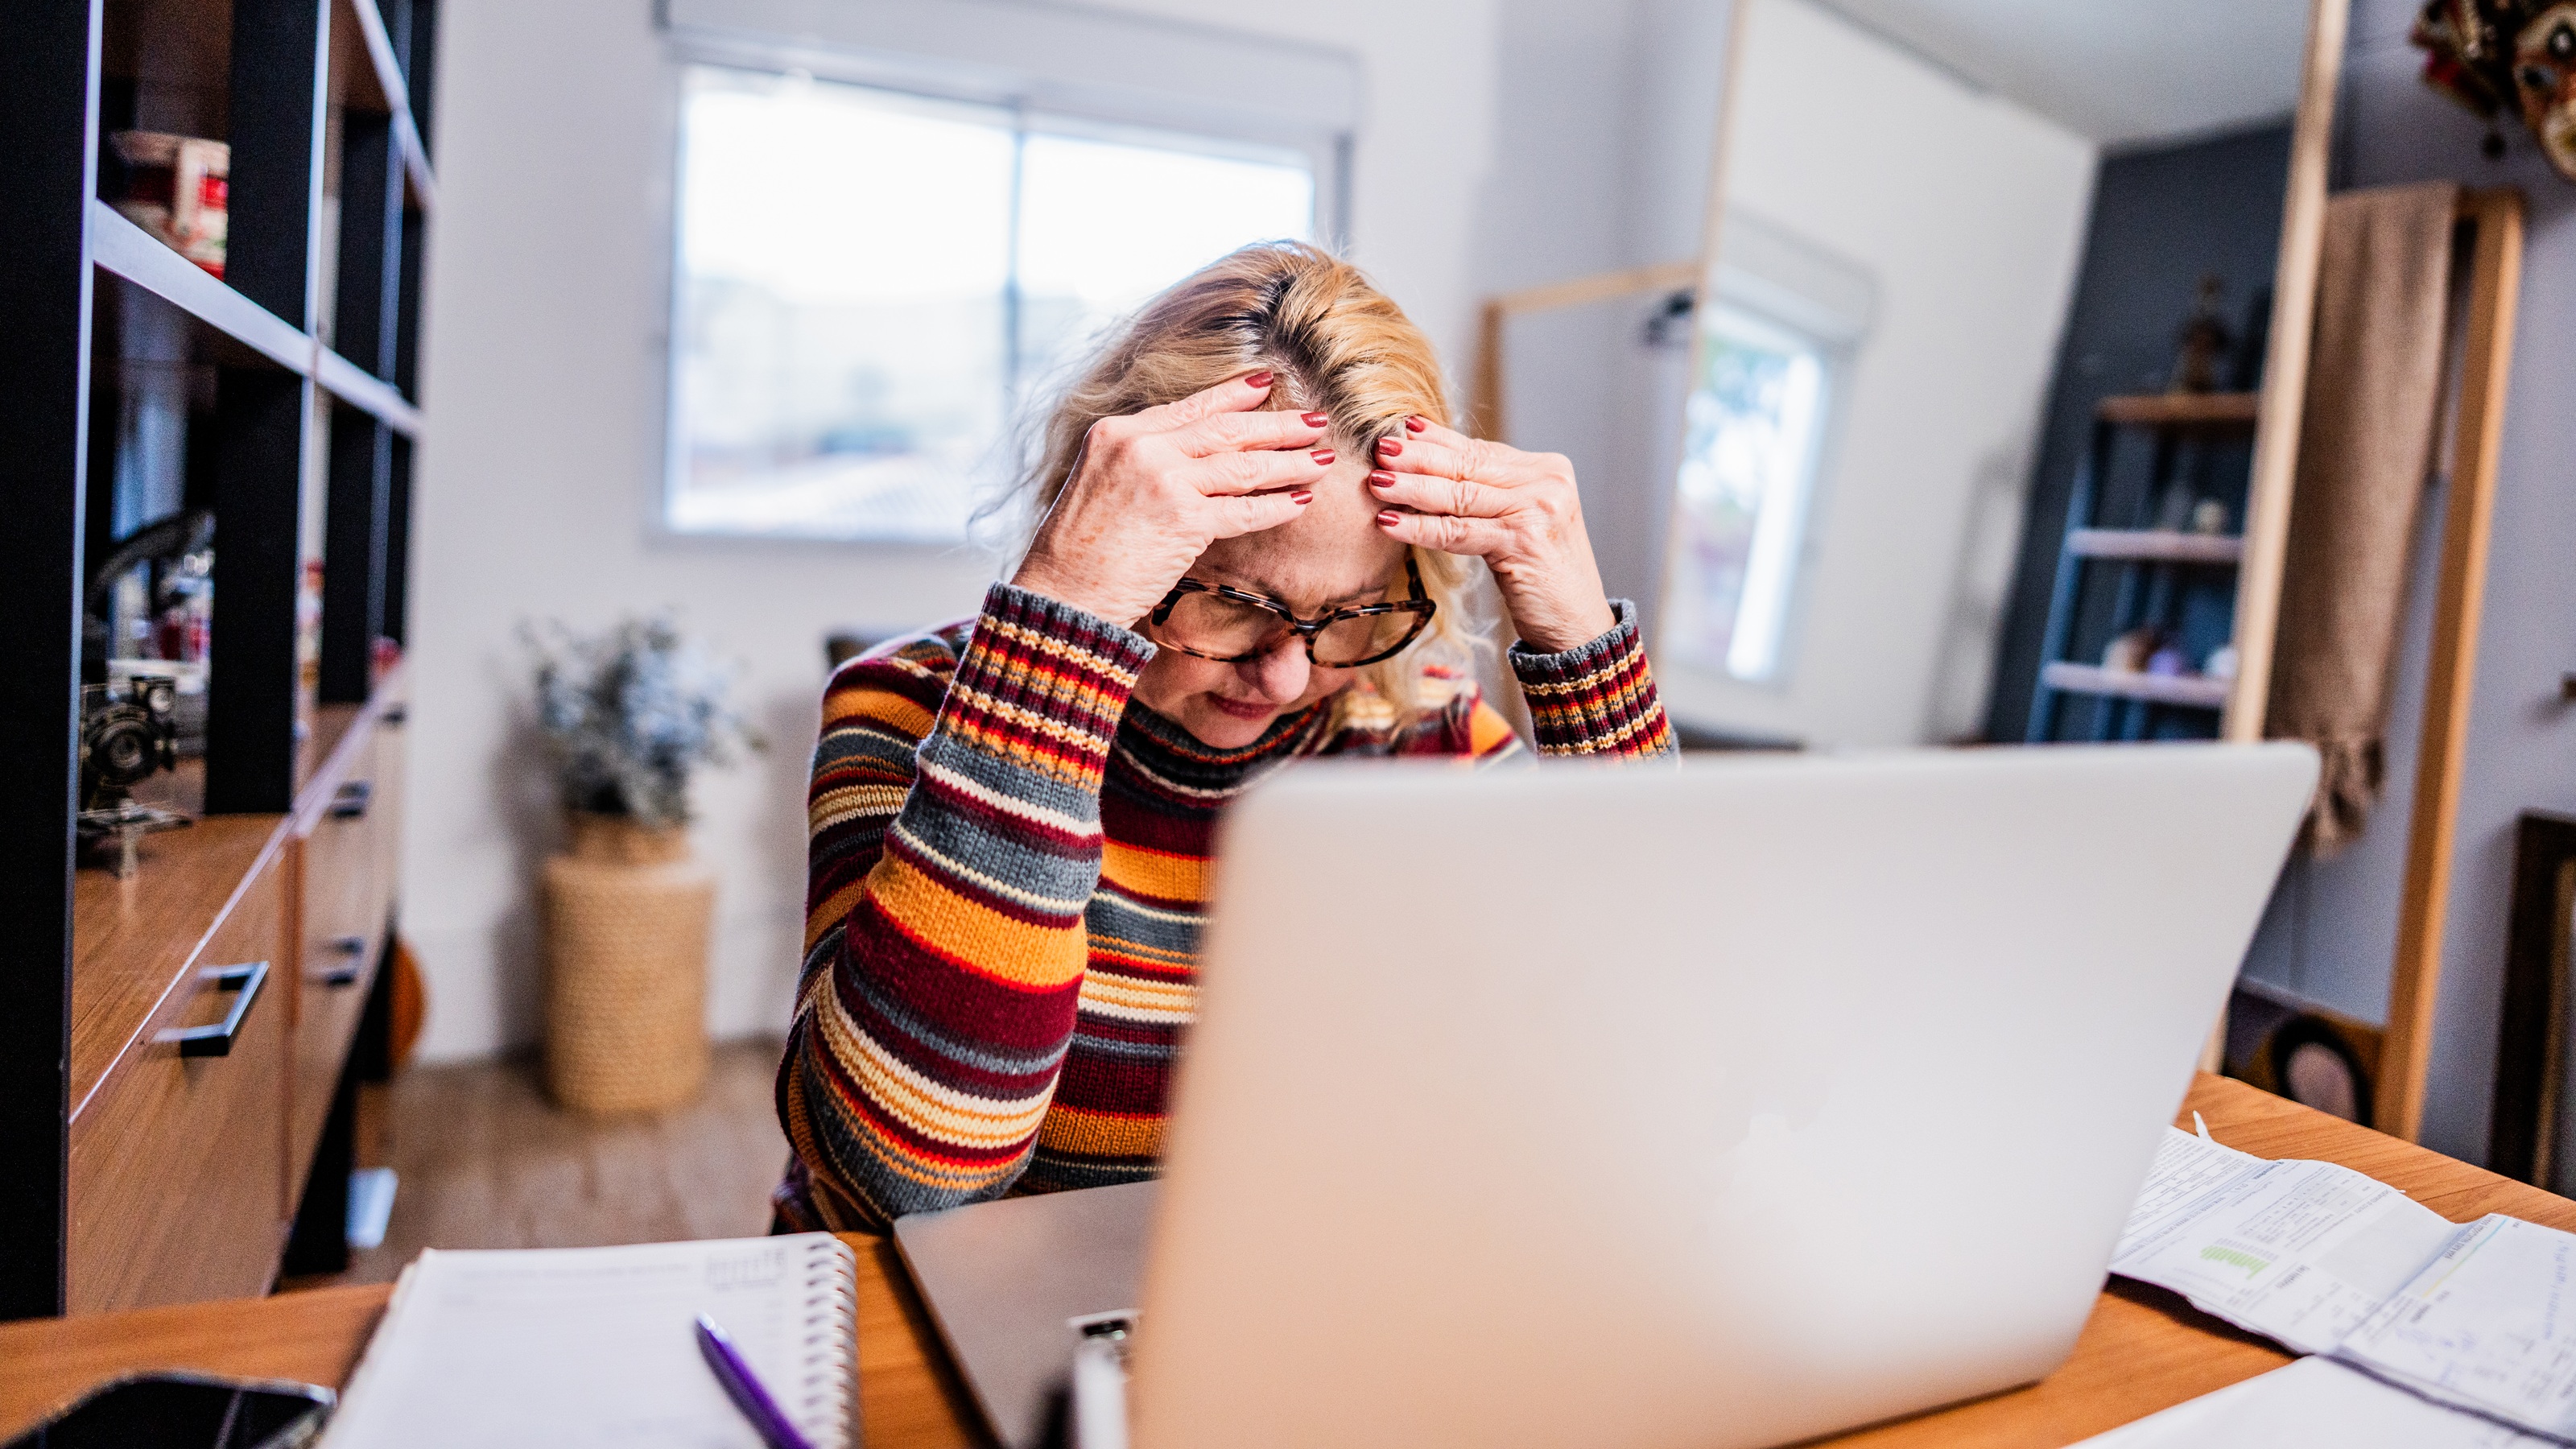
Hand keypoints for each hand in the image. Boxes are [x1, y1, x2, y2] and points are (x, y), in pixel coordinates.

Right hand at [1013, 373, 1332, 626]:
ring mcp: (1164, 481)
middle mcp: (1142, 447)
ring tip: (1322, 459)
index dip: (1234, 395)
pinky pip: (1243, 509)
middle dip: (1278, 425)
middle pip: (1226, 429)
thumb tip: (1194, 456)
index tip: (1267, 383)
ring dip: (1289, 462)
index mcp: (1118, 432)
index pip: (1190, 406)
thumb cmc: (1079, 549)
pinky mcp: (1183, 520)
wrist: (1061, 592)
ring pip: (1242, 465)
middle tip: (1318, 420)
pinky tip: (1302, 501)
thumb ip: (1142, 460)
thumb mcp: (1102, 481)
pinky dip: (1276, 506)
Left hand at [1367, 418, 1617, 652]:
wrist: (1577, 626)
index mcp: (1547, 470)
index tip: (1400, 428)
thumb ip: (1488, 492)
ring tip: (1376, 482)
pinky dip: (1421, 527)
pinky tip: (1389, 522)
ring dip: (1411, 488)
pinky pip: (1459, 531)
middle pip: (1468, 466)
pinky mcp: (1524, 541)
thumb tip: (1429, 462)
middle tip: (1379, 447)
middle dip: (1419, 457)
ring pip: (1460, 495)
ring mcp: (1538, 509)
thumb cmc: (1541, 575)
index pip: (1481, 450)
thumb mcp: (1518, 522)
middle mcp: (1547, 482)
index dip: (1438, 440)